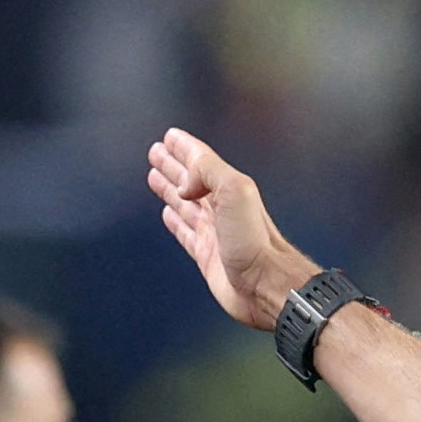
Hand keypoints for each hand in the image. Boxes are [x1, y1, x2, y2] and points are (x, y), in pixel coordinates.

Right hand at [146, 129, 320, 332]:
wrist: (265, 284)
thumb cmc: (256, 242)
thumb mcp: (235, 190)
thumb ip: (208, 173)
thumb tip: (184, 183)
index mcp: (228, 188)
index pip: (201, 161)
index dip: (185, 148)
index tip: (170, 137)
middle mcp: (221, 208)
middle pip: (190, 180)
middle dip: (173, 165)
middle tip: (157, 152)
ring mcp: (213, 232)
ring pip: (185, 204)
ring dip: (170, 189)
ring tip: (155, 176)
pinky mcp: (206, 255)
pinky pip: (185, 232)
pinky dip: (175, 221)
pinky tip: (168, 214)